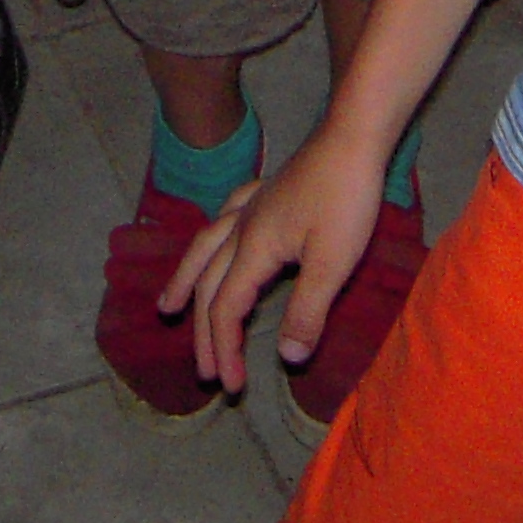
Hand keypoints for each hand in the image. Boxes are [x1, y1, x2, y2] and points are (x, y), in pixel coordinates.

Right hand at [166, 133, 386, 393]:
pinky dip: (214, 235)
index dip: (224, 348)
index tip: (231, 385)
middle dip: (203, 332)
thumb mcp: (332, 263)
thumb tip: (287, 359)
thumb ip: (307, 311)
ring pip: (206, 247)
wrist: (354, 137)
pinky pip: (227, 216)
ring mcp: (252, 206)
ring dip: (186, 280)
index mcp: (255, 249)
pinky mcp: (268, 191)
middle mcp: (243, 227)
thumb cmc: (346, 198)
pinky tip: (218, 234)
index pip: (226, 308)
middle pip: (209, 285)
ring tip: (169, 305)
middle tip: (204, 371)